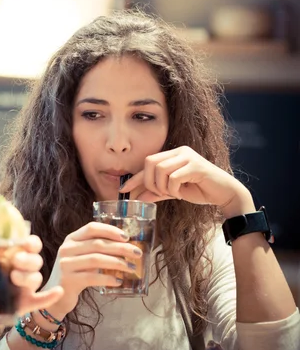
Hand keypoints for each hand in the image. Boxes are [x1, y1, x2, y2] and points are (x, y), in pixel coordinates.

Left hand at [0, 235, 63, 334]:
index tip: (23, 240)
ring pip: (36, 277)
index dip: (29, 240)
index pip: (26, 243)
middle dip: (28, 257)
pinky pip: (42, 300)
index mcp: (9, 256)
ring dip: (29, 275)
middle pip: (35, 258)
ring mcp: (25, 286)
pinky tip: (56, 292)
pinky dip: (50, 297)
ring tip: (14, 277)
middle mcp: (21, 268)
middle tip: (16, 259)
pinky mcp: (27, 303)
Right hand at [40, 222, 142, 319]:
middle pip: (98, 244)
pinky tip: (118, 281)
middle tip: (137, 253)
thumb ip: (95, 249)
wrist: (56, 295)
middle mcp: (66, 249)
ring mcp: (66, 264)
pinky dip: (108, 279)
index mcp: (71, 239)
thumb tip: (125, 246)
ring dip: (118, 263)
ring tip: (131, 268)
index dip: (110, 231)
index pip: (91, 228)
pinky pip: (93, 278)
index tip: (127, 237)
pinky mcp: (68, 280)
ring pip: (96, 259)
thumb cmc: (75, 273)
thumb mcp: (80, 256)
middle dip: (121, 248)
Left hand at [119, 146, 254, 217]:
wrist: (225, 194)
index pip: (148, 163)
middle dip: (149, 182)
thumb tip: (138, 197)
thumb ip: (157, 192)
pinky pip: (174, 177)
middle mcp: (180, 151)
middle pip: (150, 162)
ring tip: (173, 194)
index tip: (123, 189)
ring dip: (162, 187)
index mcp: (174, 154)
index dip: (134, 177)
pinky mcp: (196, 166)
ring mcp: (188, 157)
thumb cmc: (200, 190)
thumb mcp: (174, 191)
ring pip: (161, 170)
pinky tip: (182, 193)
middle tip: (159, 194)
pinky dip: (174, 189)